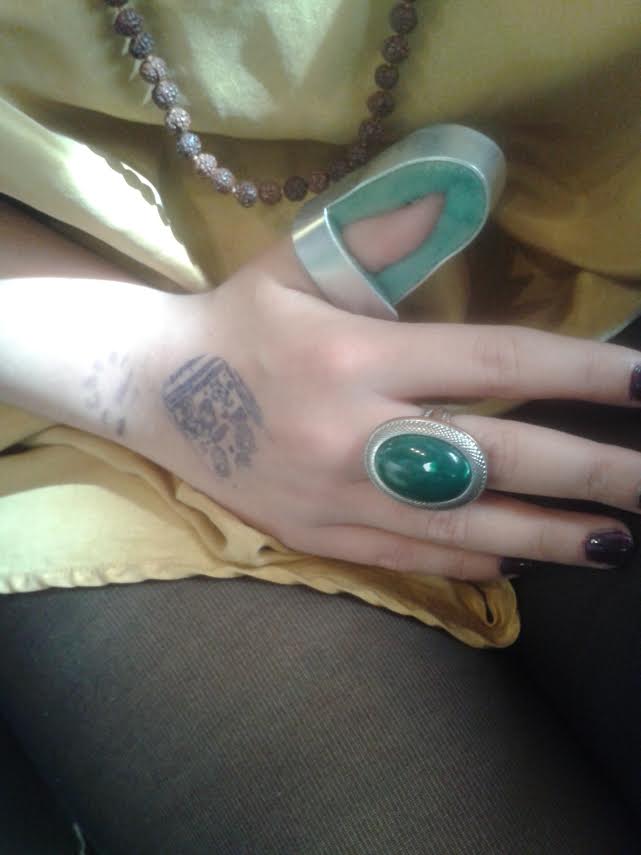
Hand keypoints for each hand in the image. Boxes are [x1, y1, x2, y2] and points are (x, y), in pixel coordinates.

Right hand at [152, 195, 640, 580]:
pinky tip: (525, 560)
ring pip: (464, 527)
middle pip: (496, 458)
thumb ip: (378, 233)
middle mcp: (356, 434)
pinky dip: (476, 561)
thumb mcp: (297, 263)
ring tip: (615, 543)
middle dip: (589, 473)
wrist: (154, 392)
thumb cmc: (237, 321)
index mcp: (358, 358)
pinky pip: (413, 558)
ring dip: (550, 535)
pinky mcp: (321, 538)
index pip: (494, 365)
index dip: (577, 375)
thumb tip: (455, 193)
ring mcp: (339, 497)